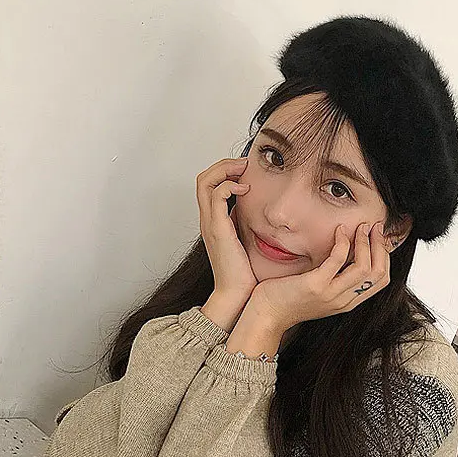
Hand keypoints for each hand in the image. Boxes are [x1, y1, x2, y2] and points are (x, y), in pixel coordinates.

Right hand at [197, 156, 258, 301]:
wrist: (236, 293)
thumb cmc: (243, 271)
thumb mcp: (244, 239)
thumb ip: (243, 222)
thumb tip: (254, 207)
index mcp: (212, 221)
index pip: (208, 185)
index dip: (223, 171)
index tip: (245, 170)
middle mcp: (207, 219)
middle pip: (203, 178)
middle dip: (223, 164)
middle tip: (244, 163)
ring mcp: (210, 223)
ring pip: (205, 182)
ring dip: (225, 169)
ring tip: (244, 170)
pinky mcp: (217, 229)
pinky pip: (216, 196)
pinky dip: (229, 186)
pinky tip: (246, 190)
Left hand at [250, 221, 392, 331]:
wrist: (266, 315)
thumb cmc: (288, 299)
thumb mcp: (319, 291)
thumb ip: (335, 278)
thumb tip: (346, 253)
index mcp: (347, 302)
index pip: (381, 280)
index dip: (384, 255)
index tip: (379, 237)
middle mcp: (343, 300)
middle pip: (378, 273)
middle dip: (380, 246)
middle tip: (374, 227)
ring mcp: (331, 294)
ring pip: (364, 267)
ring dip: (365, 242)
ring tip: (360, 227)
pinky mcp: (316, 285)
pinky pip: (338, 259)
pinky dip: (343, 241)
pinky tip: (339, 231)